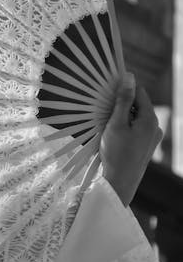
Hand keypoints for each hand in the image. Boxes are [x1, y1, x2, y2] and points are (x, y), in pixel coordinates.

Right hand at [101, 72, 161, 205]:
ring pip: (137, 118)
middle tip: (105, 112)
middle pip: (138, 105)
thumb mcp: (116, 124)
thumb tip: (130, 77)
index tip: (109, 91)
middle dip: (122, 105)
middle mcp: (155, 127)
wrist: (120, 184)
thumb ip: (123, 100)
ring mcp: (152, 138)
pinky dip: (125, 129)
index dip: (124, 89)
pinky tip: (114, 138)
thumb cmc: (116, 153)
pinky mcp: (147, 147)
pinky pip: (136, 130)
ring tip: (108, 127)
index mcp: (150, 119)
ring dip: (123, 118)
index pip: (139, 92)